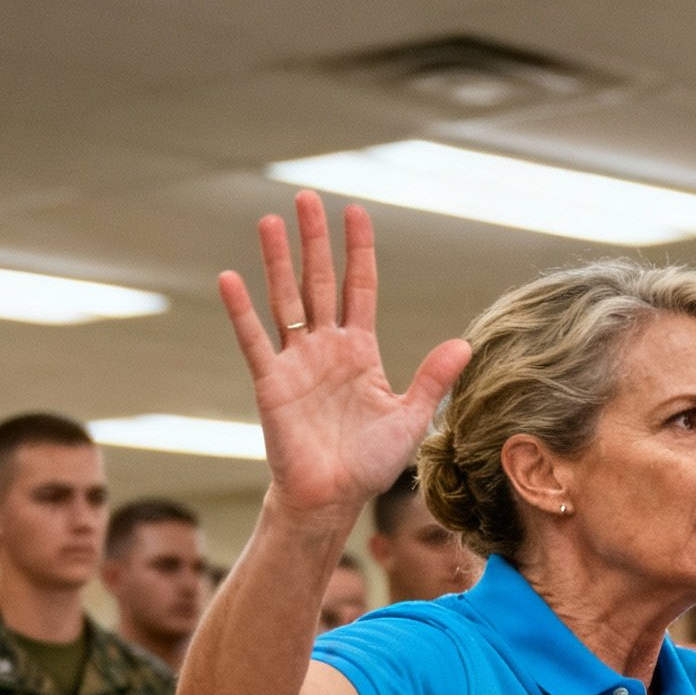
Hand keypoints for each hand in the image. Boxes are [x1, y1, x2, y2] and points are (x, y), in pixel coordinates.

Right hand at [218, 192, 471, 523]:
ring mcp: (296, 362)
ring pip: (285, 301)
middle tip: (307, 197)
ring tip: (271, 221)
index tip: (355, 212)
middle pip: (318, 283)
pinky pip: (255, 341)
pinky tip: (231, 279)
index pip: (358, 289)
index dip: (357, 252)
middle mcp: (326, 348)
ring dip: (278, 262)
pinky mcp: (271, 382)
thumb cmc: (370, 462)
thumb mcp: (410, 419)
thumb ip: (432, 380)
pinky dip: (242, 313)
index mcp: (360, 352)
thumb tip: (465, 344)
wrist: (333, 497)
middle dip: (314, 242)